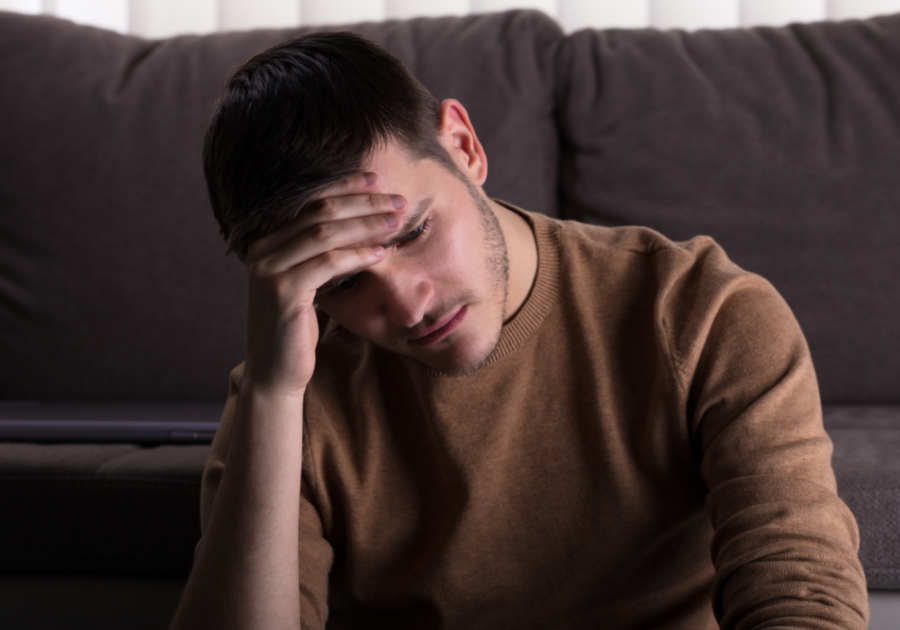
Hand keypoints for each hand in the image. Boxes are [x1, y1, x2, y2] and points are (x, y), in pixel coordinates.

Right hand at [241, 172, 405, 397]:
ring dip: (366, 225)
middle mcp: (260, 248)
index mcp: (264, 239)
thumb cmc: (297, 325)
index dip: (345, 186)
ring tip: (396, 223)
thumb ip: (322, 251)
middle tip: (397, 201)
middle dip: (363, 202)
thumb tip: (363, 219)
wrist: (276, 371)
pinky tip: (381, 254)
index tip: (378, 180)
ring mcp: (267, 269)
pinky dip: (357, 255)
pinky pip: (327, 264)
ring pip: (324, 233)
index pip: (308, 200)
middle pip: (319, 211)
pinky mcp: (281, 292)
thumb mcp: (309, 280)